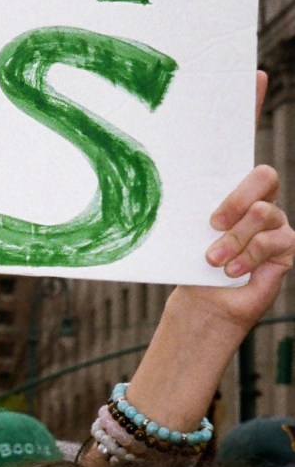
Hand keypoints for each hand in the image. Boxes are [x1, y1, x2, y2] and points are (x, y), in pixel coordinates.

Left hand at [199, 163, 294, 329]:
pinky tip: (232, 270)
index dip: (235, 178)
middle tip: (214, 224)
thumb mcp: (194, 234)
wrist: (207, 298)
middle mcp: (263, 204)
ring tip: (214, 259)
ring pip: (261, 213)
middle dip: (236, 200)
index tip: (211, 209)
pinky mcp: (286, 247)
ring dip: (234, 238)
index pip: (249, 168)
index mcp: (240, 194)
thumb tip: (182, 193)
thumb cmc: (198, 262)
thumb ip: (197, 213)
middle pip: (265, 178)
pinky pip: (270, 241)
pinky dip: (247, 257)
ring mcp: (277, 224)